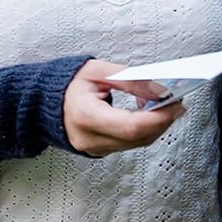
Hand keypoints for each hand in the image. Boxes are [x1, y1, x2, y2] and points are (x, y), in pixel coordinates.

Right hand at [63, 59, 185, 156]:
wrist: (44, 102)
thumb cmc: (68, 83)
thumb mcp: (98, 71)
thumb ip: (130, 80)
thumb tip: (160, 89)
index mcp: (85, 115)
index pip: (130, 126)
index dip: (157, 117)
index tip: (175, 104)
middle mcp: (89, 138)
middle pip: (138, 138)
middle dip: (162, 120)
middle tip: (177, 102)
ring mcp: (94, 148)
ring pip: (137, 143)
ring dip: (156, 126)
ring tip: (166, 105)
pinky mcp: (99, 150)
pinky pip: (129, 144)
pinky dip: (143, 130)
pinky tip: (149, 114)